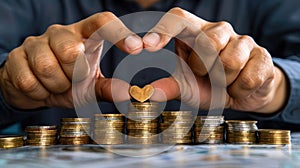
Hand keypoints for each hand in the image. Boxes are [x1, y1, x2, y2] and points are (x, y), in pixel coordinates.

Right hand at [0, 12, 142, 108]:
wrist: (35, 89)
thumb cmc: (68, 82)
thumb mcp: (91, 86)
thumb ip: (109, 88)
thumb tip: (129, 94)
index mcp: (85, 35)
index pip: (102, 22)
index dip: (119, 33)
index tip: (137, 48)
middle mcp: (61, 33)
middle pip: (71, 51)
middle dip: (73, 75)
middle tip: (72, 80)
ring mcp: (36, 42)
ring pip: (47, 66)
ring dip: (56, 85)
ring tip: (57, 85)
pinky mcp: (15, 56)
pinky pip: (28, 80)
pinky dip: (39, 92)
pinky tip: (41, 88)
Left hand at [145, 8, 286, 113]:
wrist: (242, 94)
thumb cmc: (210, 84)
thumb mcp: (186, 86)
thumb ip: (169, 86)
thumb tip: (150, 93)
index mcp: (195, 33)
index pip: (178, 19)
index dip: (164, 29)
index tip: (148, 46)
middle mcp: (219, 31)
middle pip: (208, 43)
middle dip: (203, 68)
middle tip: (206, 75)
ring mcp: (243, 41)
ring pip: (230, 62)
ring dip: (223, 82)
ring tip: (223, 82)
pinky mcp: (263, 55)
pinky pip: (249, 78)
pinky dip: (239, 91)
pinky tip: (238, 87)